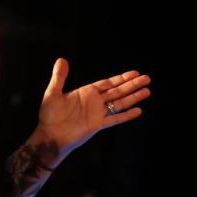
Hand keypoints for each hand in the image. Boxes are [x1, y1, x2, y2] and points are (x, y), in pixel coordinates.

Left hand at [34, 58, 150, 160]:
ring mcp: (97, 113)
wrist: (50, 136)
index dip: (121, 78)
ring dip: (133, 97)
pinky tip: (138, 110)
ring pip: (120, 103)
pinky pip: (115, 119)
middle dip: (132, 85)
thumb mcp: (53, 93)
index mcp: (86, 92)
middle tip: (147, 78)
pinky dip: (126, 115)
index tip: (135, 73)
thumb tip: (61, 60)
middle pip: (117, 91)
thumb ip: (59, 77)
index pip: (108, 83)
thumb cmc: (49, 116)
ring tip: (147, 91)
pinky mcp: (98, 125)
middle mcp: (95, 102)